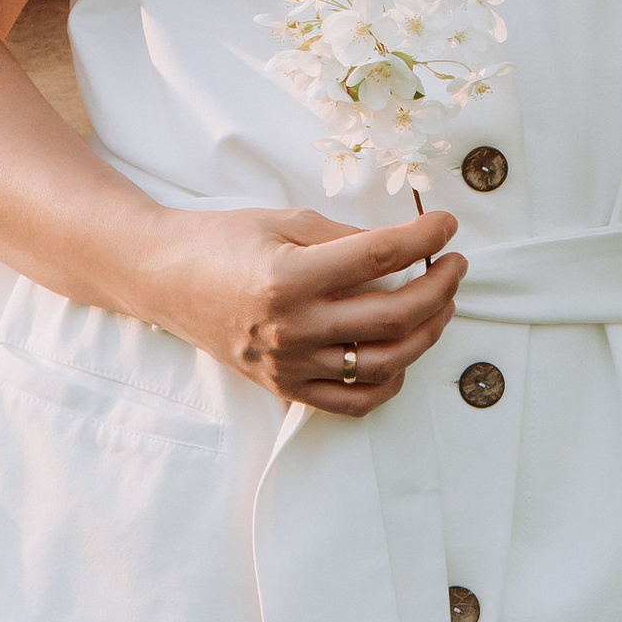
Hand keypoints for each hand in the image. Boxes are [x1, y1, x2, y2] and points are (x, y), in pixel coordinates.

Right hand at [138, 198, 465, 413]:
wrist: (166, 279)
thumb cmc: (224, 241)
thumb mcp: (284, 221)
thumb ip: (345, 237)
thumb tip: (402, 246)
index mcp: (289, 277)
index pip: (378, 257)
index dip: (423, 239)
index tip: (446, 225)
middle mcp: (291, 328)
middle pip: (392, 317)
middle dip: (439, 289)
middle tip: (455, 265)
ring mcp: (289, 365)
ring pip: (383, 363)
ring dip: (426, 333)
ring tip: (439, 305)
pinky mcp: (285, 387)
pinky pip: (353, 400)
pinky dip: (389, 381)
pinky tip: (402, 352)